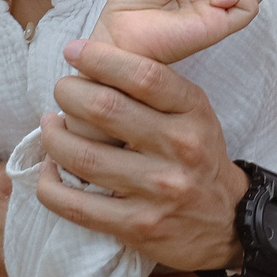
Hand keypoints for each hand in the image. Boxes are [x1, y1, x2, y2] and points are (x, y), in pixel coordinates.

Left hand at [36, 39, 245, 272]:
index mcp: (193, 113)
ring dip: (53, 138)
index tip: (74, 51)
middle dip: (69, 93)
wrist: (227, 222)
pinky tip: (49, 173)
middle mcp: (179, 148)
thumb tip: (93, 64)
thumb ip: (153, 90)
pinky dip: (50, 187)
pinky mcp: (139, 226)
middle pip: (105, 109)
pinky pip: (77, 205)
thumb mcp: (193, 113)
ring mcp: (159, 190)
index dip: (100, 58)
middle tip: (62, 92)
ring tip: (51, 129)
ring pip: (83, 156)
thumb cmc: (197, 157)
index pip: (144, 75)